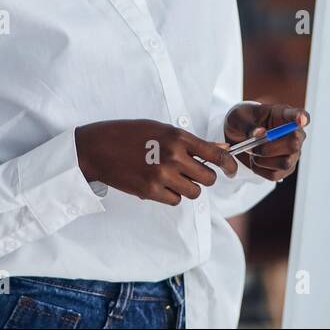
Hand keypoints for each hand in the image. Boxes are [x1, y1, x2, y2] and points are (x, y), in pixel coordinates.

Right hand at [75, 119, 238, 206]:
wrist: (98, 147)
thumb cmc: (129, 134)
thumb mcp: (161, 129)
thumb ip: (190, 141)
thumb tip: (220, 150)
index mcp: (178, 136)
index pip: (216, 154)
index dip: (228, 165)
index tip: (231, 170)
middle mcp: (173, 155)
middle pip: (208, 178)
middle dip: (203, 177)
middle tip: (191, 173)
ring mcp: (162, 174)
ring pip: (194, 192)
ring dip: (187, 188)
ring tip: (172, 178)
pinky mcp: (151, 191)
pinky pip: (175, 201)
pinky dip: (171, 196)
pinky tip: (158, 184)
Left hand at [224, 103, 308, 181]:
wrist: (237, 135)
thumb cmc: (243, 121)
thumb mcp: (239, 117)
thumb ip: (248, 125)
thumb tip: (260, 132)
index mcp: (284, 114)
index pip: (298, 114)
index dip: (302, 117)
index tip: (301, 120)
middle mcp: (294, 133)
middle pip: (294, 144)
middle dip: (270, 148)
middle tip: (254, 145)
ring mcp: (293, 152)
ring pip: (285, 163)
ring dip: (263, 160)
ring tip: (253, 152)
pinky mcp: (286, 168)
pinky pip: (275, 175)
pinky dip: (259, 170)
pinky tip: (255, 160)